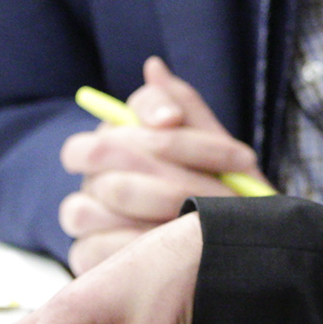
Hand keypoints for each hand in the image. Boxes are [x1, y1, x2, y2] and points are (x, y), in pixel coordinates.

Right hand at [60, 58, 271, 274]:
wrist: (236, 247)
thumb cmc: (222, 191)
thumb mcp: (216, 150)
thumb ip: (186, 109)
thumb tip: (153, 67)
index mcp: (120, 142)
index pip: (112, 118)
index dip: (144, 114)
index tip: (178, 120)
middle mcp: (96, 175)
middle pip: (100, 154)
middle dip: (166, 169)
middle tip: (222, 188)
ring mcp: (86, 216)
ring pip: (88, 204)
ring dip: (152, 211)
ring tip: (202, 221)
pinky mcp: (87, 256)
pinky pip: (91, 248)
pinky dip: (132, 247)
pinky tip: (170, 249)